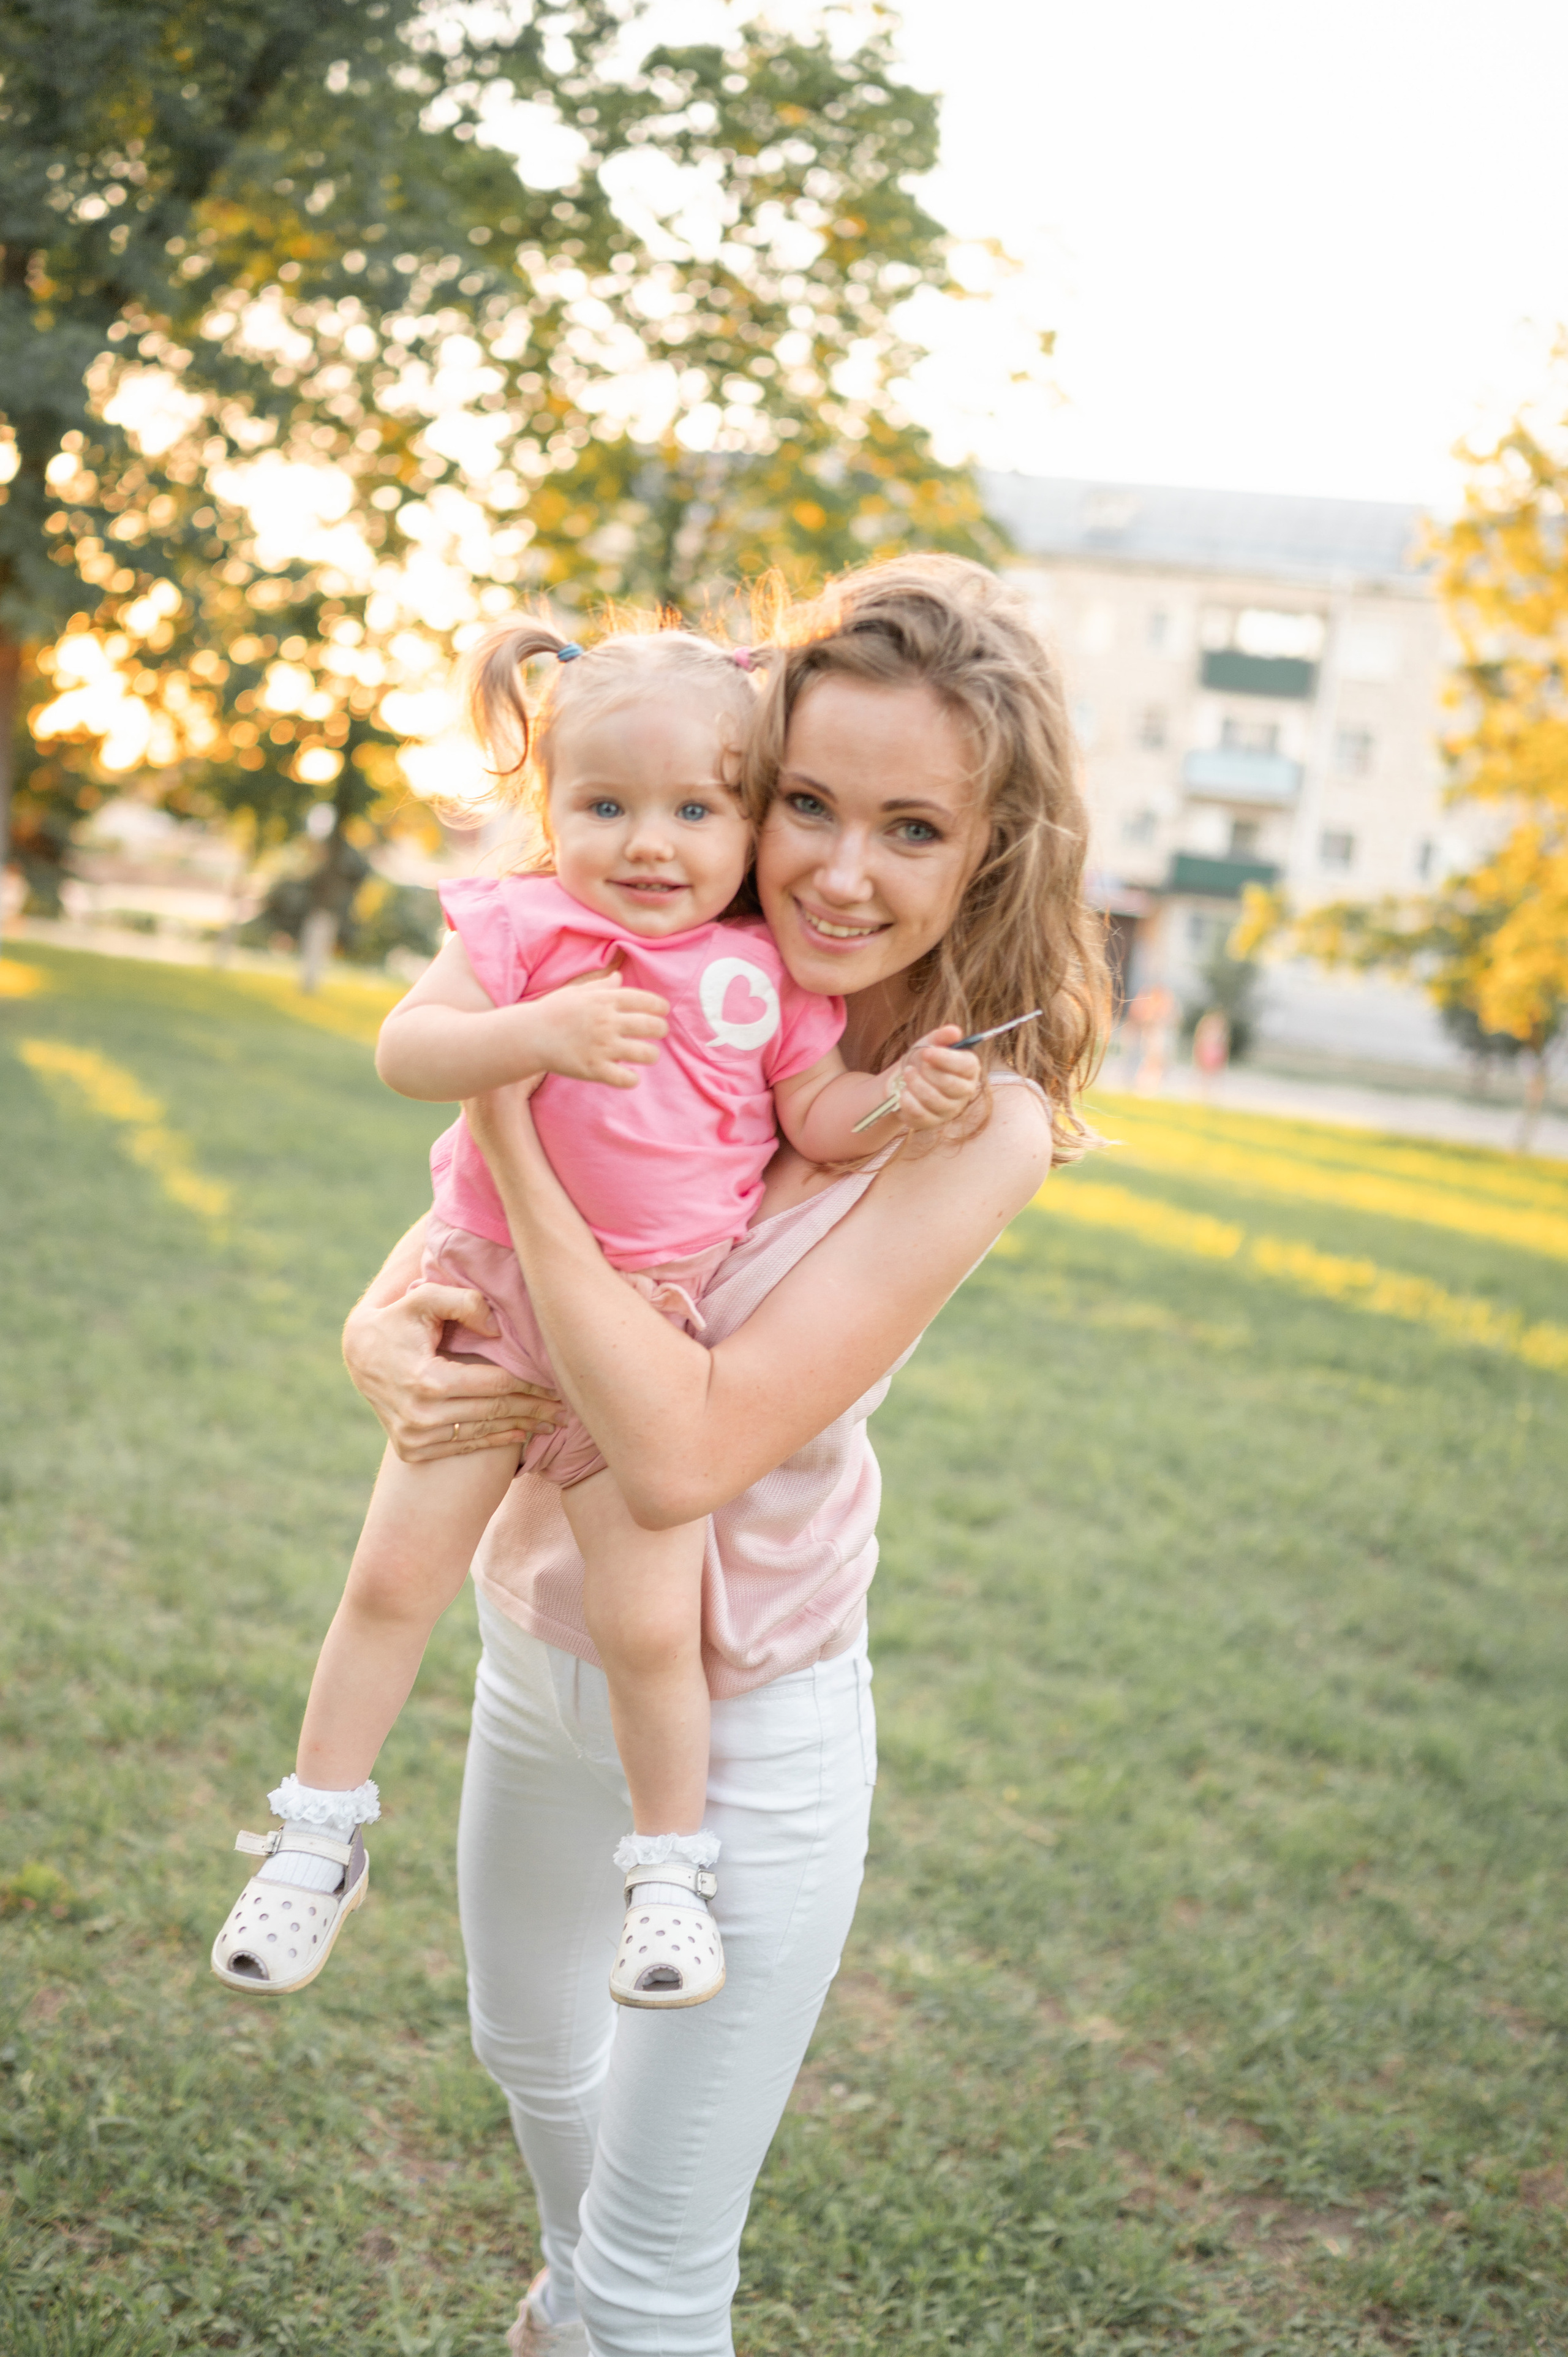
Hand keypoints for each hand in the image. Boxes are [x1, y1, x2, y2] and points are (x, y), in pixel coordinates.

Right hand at [342, 1280, 562, 1464]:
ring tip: (550, 1423)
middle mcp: (421, 1416)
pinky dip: (493, 1441)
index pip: (495, 1385)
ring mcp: (415, 1437)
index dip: (530, 1386)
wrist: (358, 1355)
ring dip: (520, 1428)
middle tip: (566, 1411)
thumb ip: (463, 1301)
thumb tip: (498, 1329)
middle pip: (494, 1411)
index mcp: (428, 1380)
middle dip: (534, 1411)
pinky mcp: (411, 1449)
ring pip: (482, 1433)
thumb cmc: (398, 1320)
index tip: (558, 1386)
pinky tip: (519, 1436)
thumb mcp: (425, 1298)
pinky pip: (462, 1447)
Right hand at [531, 959, 668, 1088]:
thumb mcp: (576, 992)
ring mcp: (602, 1047)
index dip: (660, 1006)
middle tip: (660, 1032)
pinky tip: (629, 1076)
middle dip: (661, 1030)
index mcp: (604, 1000)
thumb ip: (601, 985)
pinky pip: (626, 1079)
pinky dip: (632, 1079)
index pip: (645, 1000)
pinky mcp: (594, 1069)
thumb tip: (619, 976)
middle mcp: (607, 1022)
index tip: (663, 1011)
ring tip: (648, 1055)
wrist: (528, 1036)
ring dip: (652, 1055)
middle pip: (652, 1026)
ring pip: (646, 1054)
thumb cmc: (552, 1012)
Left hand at [891, 1027, 982, 1132]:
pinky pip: (921, 1115)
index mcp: (968, 1070)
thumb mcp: (930, 1043)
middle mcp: (964, 1092)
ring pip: (935, 1100)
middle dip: (928, 1073)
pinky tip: (903, 1093)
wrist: (903, 1080)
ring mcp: (949, 1109)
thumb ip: (942, 1036)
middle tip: (913, 1066)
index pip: (966, 1066)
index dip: (946, 1059)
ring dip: (916, 1085)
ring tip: (906, 1074)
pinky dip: (908, 1101)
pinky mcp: (932, 1122)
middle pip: (952, 1085)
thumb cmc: (922, 1060)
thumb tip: (954, 1031)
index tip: (926, 1052)